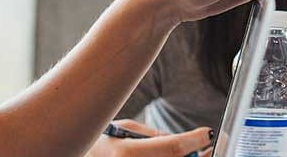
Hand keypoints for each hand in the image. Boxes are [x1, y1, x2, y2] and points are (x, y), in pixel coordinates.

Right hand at [85, 119, 213, 156]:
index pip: (173, 146)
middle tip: (210, 148)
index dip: (195, 139)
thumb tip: (179, 140)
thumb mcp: (121, 131)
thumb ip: (152, 135)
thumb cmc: (96, 144)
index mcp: (127, 153)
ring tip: (196, 155)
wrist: (76, 156)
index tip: (207, 133)